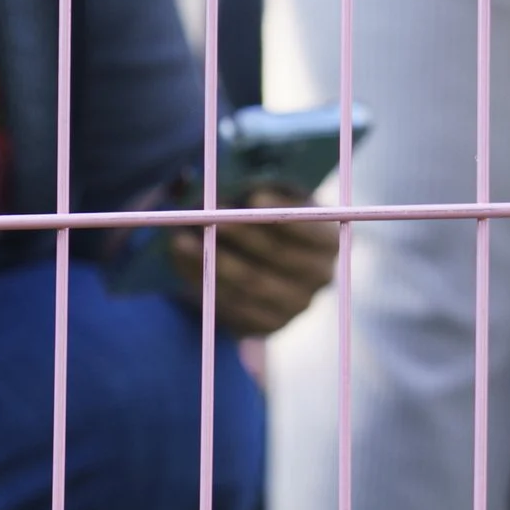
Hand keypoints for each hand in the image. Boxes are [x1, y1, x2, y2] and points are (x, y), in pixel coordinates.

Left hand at [172, 184, 339, 338]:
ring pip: (253, 282)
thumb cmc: (264, 222)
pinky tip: (184, 263)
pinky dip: (208, 282)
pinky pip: (237, 305)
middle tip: (209, 217)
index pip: (311, 228)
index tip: (252, 198)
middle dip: (242, 234)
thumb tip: (210, 184)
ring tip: (181, 240)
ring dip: (215, 259)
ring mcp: (296, 304)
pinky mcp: (270, 324)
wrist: (262, 267)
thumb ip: (254, 193)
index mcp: (329, 241)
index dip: (282, 212)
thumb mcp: (267, 201)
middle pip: (279, 255)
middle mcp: (320, 276)